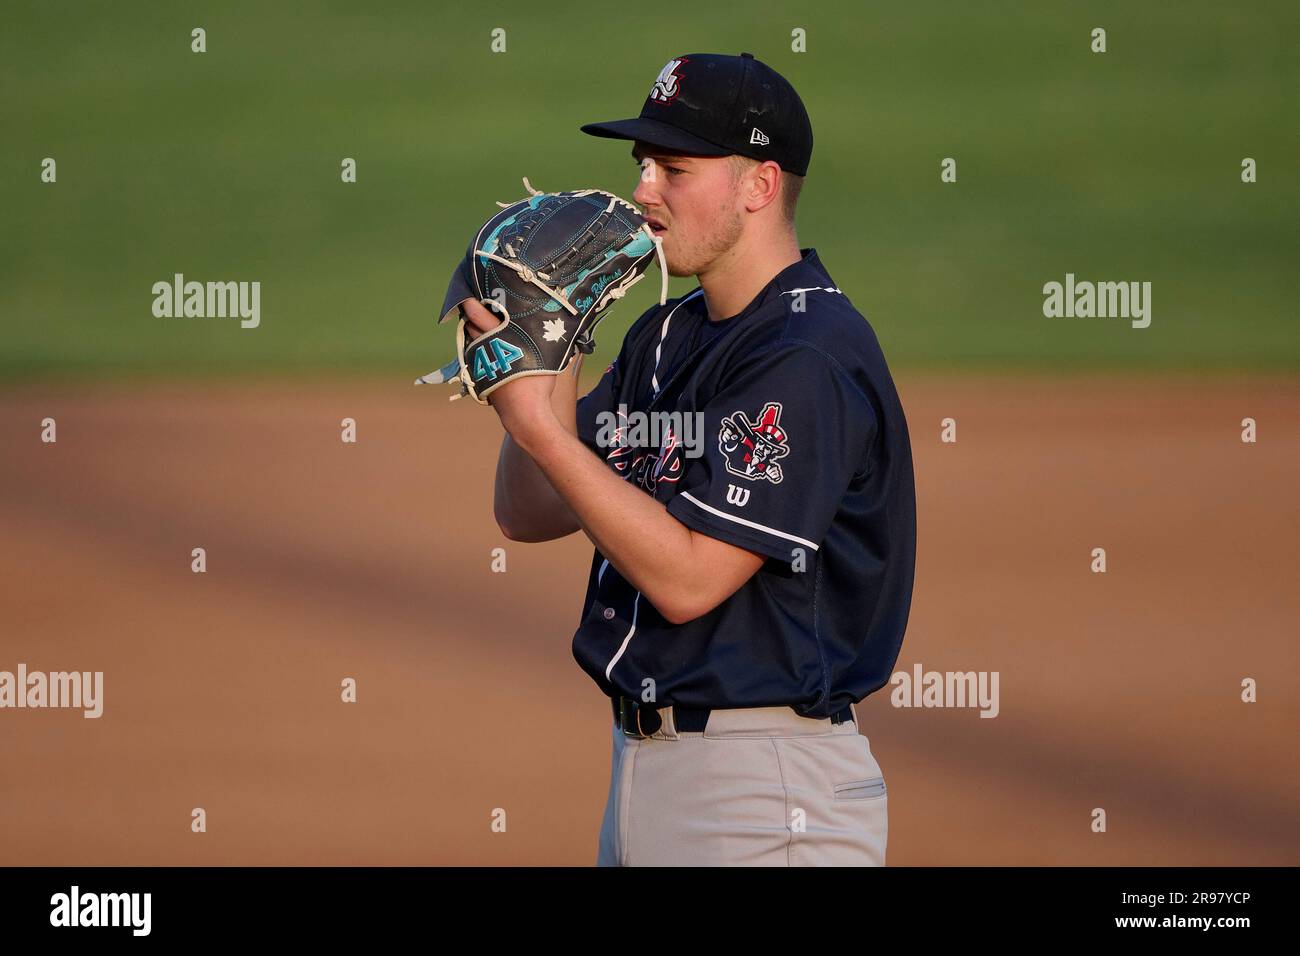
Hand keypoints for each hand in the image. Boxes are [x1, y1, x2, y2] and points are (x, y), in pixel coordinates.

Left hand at [456, 297, 563, 444]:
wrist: (523, 413)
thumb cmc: (537, 382)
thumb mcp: (546, 355)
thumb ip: (545, 338)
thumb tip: (561, 325)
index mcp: (499, 338)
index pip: (478, 315)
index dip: (472, 303)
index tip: (469, 295)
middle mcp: (484, 348)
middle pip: (470, 325)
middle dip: (472, 315)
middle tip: (479, 306)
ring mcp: (479, 363)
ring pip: (470, 341)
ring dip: (474, 332)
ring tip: (483, 325)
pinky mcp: (479, 375)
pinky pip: (475, 355)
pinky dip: (479, 348)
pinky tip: (489, 348)